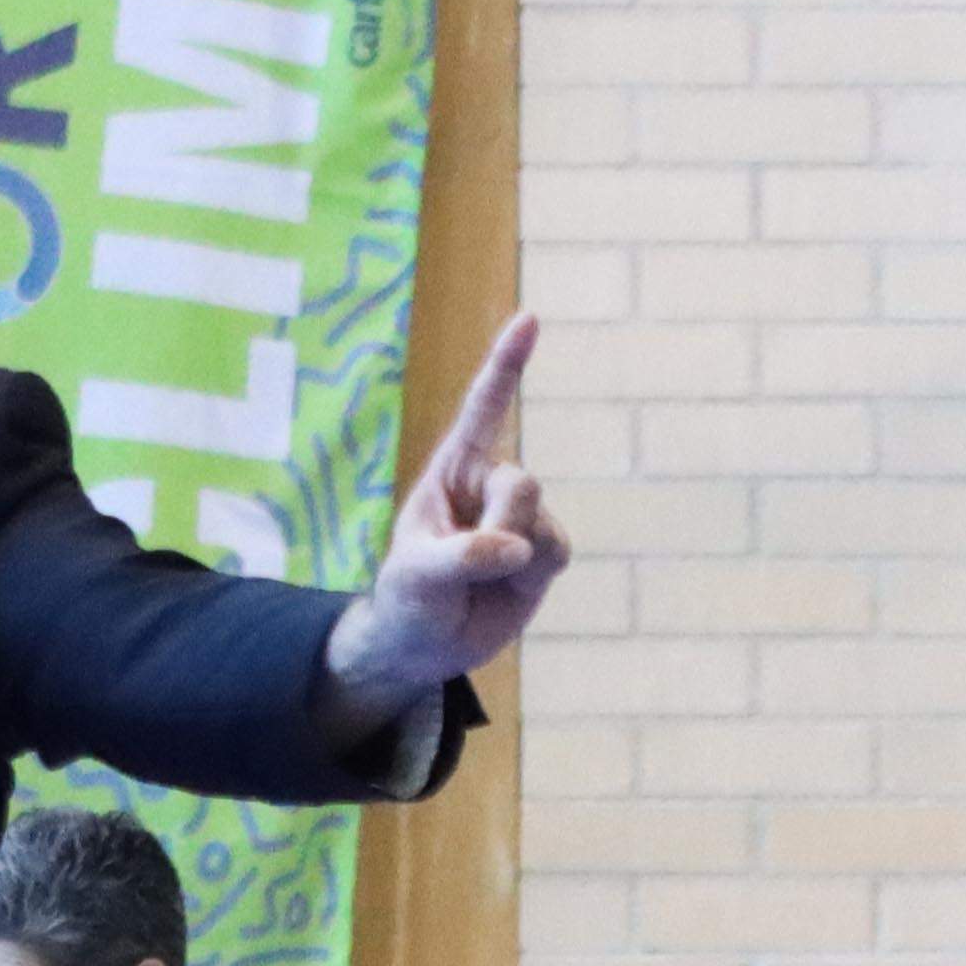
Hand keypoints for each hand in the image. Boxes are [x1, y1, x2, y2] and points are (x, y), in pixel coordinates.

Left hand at [313, 311, 569, 717]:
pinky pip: (557, 552)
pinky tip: (509, 586)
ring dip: (511, 560)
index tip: (529, 319)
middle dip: (500, 528)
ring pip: (540, 521)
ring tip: (479, 580)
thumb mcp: (416, 576)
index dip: (506, 366)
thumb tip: (517, 548)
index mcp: (453, 469)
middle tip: (469, 562)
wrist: (423, 645)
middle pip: (522, 484)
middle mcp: (491, 484)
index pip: (482, 410)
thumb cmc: (408, 598)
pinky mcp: (545, 552)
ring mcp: (522, 516)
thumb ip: (462, 556)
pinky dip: (531, 576)